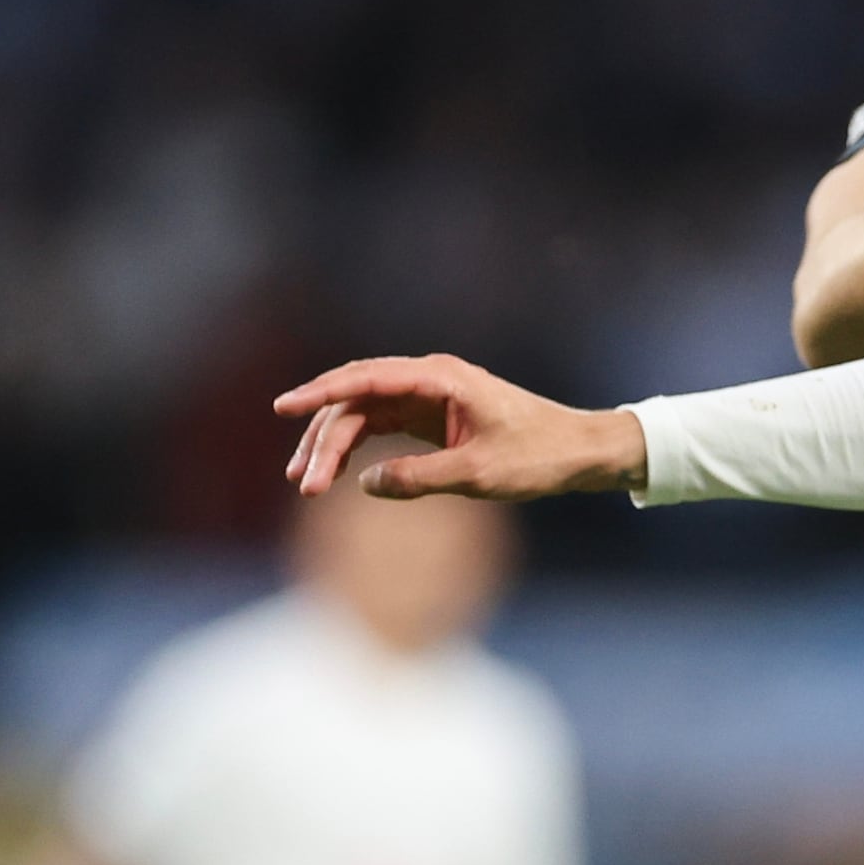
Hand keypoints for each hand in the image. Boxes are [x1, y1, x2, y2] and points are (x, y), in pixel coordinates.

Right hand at [276, 354, 648, 501]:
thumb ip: (421, 478)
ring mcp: (427, 397)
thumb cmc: (539, 457)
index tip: (285, 407)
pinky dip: (356, 449)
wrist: (578, 452)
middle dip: (323, 438)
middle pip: (356, 400)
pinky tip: (336, 474)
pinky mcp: (430, 418)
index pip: (366, 380)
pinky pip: (380, 426)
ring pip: (363, 414)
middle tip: (303, 484)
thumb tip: (365, 482)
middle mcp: (428, 380)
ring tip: (308, 486)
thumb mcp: (480, 474)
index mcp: (440, 379)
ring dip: (333, 446)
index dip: (321, 394)